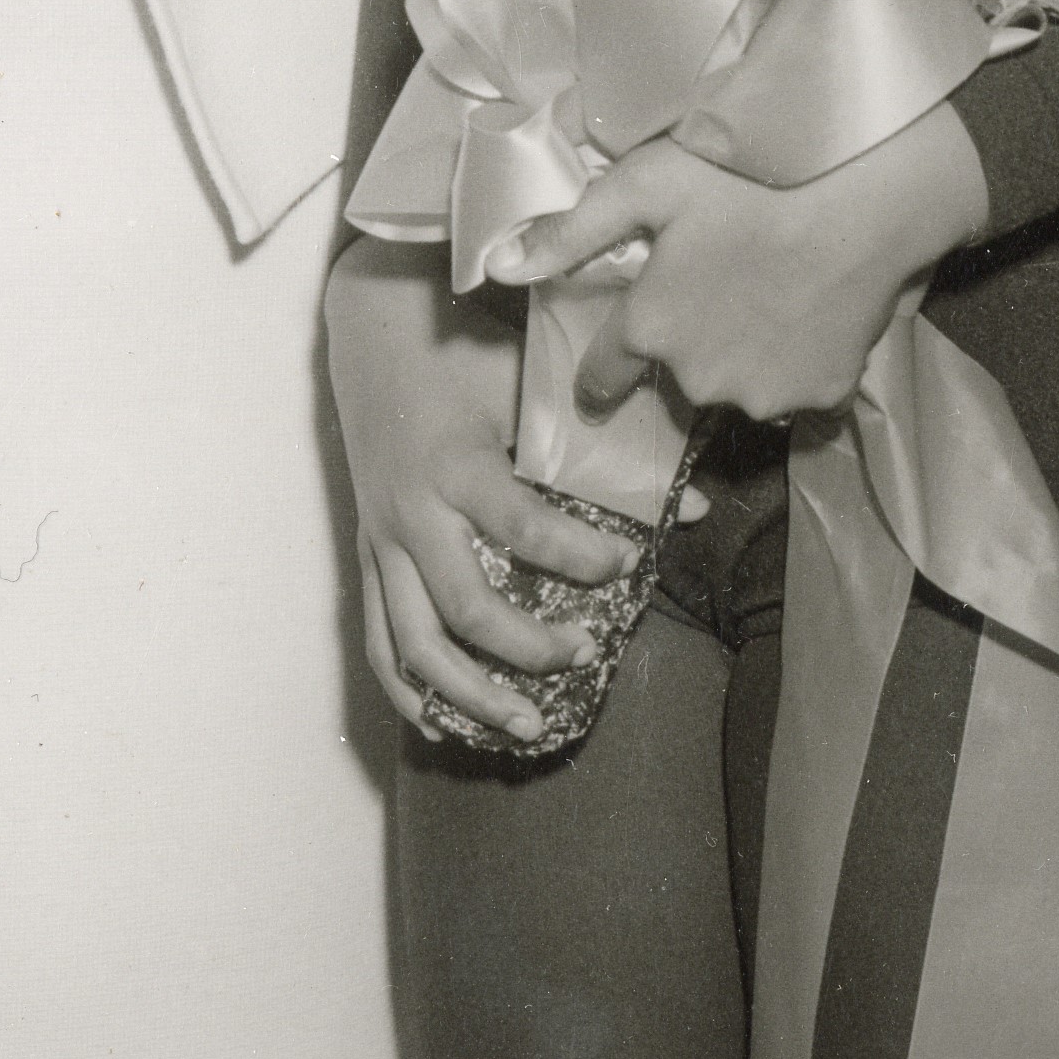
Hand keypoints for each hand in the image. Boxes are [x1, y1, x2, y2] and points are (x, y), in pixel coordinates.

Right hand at [321, 236, 640, 747]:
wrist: (373, 333)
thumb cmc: (463, 357)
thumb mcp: (531, 384)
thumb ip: (603, 446)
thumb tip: (692, 507)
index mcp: (458, 467)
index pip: (525, 530)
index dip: (583, 557)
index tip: (630, 563)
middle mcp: (412, 515)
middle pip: (466, 610)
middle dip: (529, 648)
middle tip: (584, 654)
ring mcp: (382, 543)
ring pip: (414, 646)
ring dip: (471, 695)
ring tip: (528, 725)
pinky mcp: (366, 558)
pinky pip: (378, 641)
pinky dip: (410, 691)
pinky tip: (447, 724)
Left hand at [534, 105, 994, 426]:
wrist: (865, 189)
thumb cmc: (749, 174)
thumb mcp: (644, 184)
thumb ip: (569, 233)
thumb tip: (495, 267)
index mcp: (651, 329)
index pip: (605, 376)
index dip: (606, 369)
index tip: (610, 369)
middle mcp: (700, 377)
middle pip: (681, 376)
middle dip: (691, 343)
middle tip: (722, 282)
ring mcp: (765, 393)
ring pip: (741, 384)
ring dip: (746, 354)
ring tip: (772, 292)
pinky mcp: (823, 395)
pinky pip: (801, 389)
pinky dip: (803, 360)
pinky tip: (813, 309)